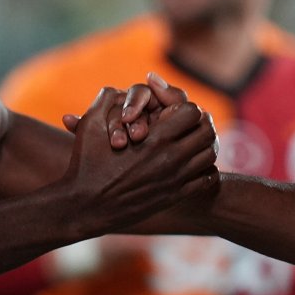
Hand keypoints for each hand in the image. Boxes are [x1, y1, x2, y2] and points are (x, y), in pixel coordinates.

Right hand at [62, 87, 218, 235]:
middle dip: (200, 122)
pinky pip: (207, 179)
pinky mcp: (175, 197)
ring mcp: (175, 180)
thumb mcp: (90, 124)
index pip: (193, 112)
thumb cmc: (85, 163)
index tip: (174, 110)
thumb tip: (123, 87)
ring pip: (210, 155)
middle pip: (208, 132)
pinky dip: (204, 168)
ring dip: (204, 143)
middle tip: (190, 122)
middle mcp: (170, 159)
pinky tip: (190, 163)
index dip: (185, 106)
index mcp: (154, 139)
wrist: (84, 207)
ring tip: (191, 140)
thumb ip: (108, 98)